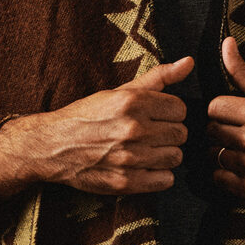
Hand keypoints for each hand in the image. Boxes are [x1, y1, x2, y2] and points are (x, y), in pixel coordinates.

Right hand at [0, 57, 192, 199]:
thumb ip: (159, 76)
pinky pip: (165, 180)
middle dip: (170, 131)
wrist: (55, 144)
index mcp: (133, 102)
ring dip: (166, 153)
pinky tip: (146, 165)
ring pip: (176, 157)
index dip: (171, 111)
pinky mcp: (125, 183)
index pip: (180, 109)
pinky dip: (160, 175)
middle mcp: (133, 129)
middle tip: (154, 131)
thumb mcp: (122, 90)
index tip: (159, 114)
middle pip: (181, 133)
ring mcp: (129, 157)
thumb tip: (189, 62)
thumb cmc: (90, 114)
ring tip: (150, 148)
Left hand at [207, 37, 244, 206]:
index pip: (214, 107)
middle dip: (222, 130)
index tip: (234, 114)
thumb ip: (243, 72)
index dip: (222, 110)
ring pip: (213, 154)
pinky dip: (226, 174)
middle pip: (211, 130)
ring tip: (243, 150)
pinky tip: (243, 167)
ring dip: (223, 152)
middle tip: (240, 132)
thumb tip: (226, 42)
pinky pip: (219, 178)